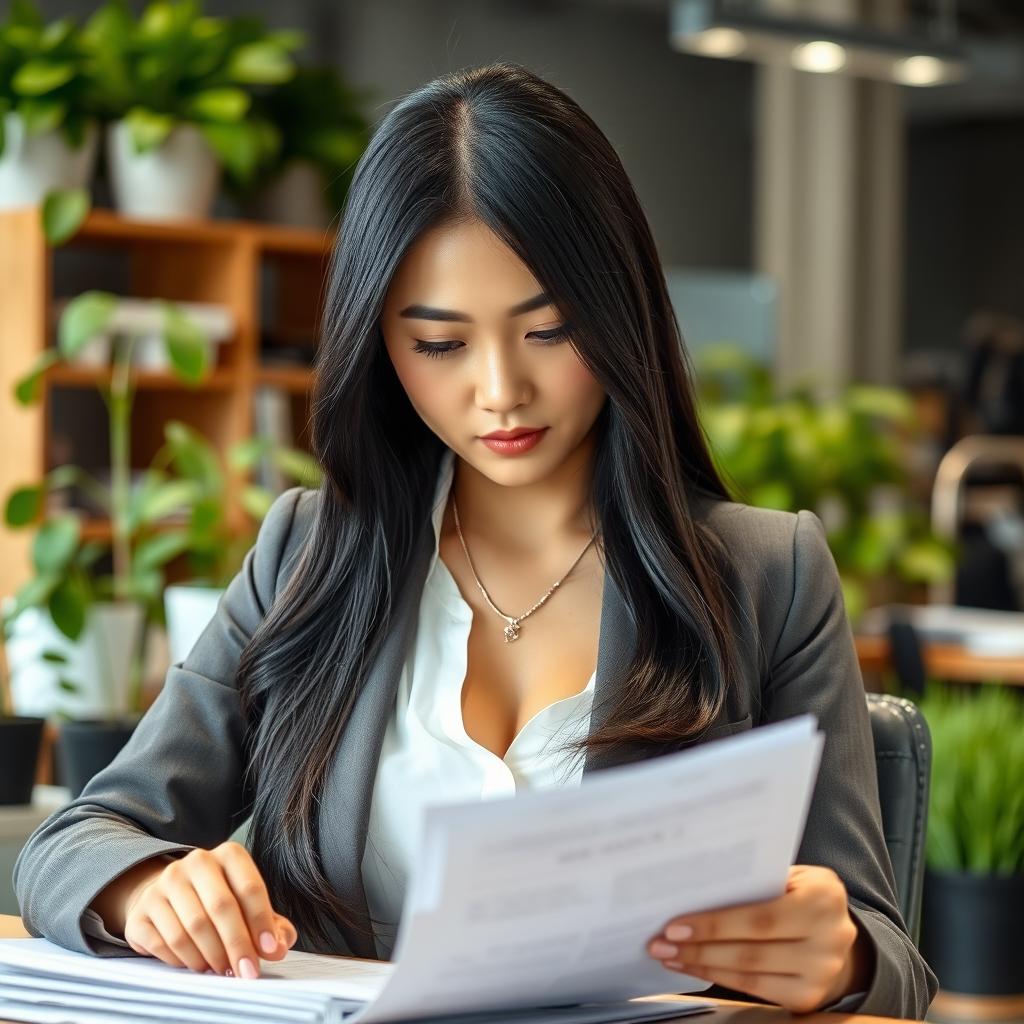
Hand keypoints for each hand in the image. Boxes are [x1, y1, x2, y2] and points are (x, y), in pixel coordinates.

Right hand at [122, 841, 297, 978]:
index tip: (270, 951)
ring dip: (211, 957)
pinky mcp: (141, 911)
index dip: (262, 923)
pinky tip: (197, 965)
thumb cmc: (218, 901)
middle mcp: (196, 862)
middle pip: (221, 907)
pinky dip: (184, 961)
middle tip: (246, 972)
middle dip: (238, 945)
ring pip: (192, 928)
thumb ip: (271, 925)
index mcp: (228, 854)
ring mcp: (164, 884)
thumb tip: (279, 948)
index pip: (249, 888)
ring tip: (222, 970)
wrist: (167, 897)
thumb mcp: (248, 905)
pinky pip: (164, 944)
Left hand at [646, 865, 872, 1013]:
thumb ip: (753, 881)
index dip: (715, 924)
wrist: (838, 932)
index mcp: (823, 896)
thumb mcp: (790, 876)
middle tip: (661, 943)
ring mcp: (822, 973)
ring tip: (669, 956)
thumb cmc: (800, 894)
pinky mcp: (809, 997)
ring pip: (749, 974)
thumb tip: (694, 890)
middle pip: (751, 949)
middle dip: (699, 948)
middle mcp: (830, 938)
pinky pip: (755, 989)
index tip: (675, 925)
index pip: (759, 916)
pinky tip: (693, 968)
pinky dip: (719, 978)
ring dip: (702, 965)